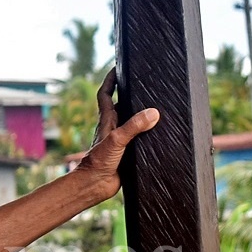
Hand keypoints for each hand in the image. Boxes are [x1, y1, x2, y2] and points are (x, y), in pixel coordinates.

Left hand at [74, 67, 159, 201]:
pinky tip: (157, 130)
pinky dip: (146, 130)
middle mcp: (112, 128)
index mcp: (106, 121)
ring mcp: (119, 140)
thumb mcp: (117, 140)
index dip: (110, 79)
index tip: (118, 66)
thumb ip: (134, 126)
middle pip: (119, 104)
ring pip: (130, 120)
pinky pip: (137, 136)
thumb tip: (153, 112)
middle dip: (128, 91)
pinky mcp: (126, 152)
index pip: (105, 94)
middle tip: (142, 79)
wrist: (94, 186)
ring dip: (139, 111)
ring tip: (155, 100)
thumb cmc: (98, 163)